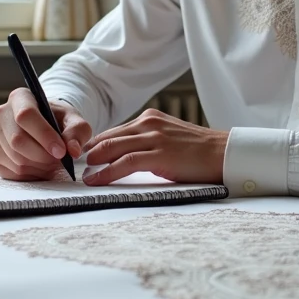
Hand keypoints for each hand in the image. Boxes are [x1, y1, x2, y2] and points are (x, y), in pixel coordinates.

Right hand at [0, 88, 92, 180]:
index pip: (26, 115)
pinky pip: (12, 173)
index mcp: (20, 98)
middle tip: (60, 160)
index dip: (44, 135)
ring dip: (40, 167)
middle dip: (43, 155)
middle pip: (17, 141)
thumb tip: (73, 151)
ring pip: (16, 159)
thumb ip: (77, 131)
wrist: (45, 126)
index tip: (61, 151)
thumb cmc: (58, 119)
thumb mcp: (72, 119)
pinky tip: (42, 167)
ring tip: (53, 162)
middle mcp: (2, 114)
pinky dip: (32, 175)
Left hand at [81, 109, 227, 185]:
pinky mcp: (160, 154)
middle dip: (87, 153)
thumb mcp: (169, 139)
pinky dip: (107, 171)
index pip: (114, 132)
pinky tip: (96, 180)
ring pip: (112, 148)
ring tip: (81, 175)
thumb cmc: (199, 152)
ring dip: (93, 162)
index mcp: (151, 119)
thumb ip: (147, 143)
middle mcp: (149, 124)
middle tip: (73, 168)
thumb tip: (122, 159)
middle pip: (108, 137)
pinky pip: (125, 162)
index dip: (94, 146)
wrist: (225, 153)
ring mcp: (154, 137)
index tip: (81, 159)